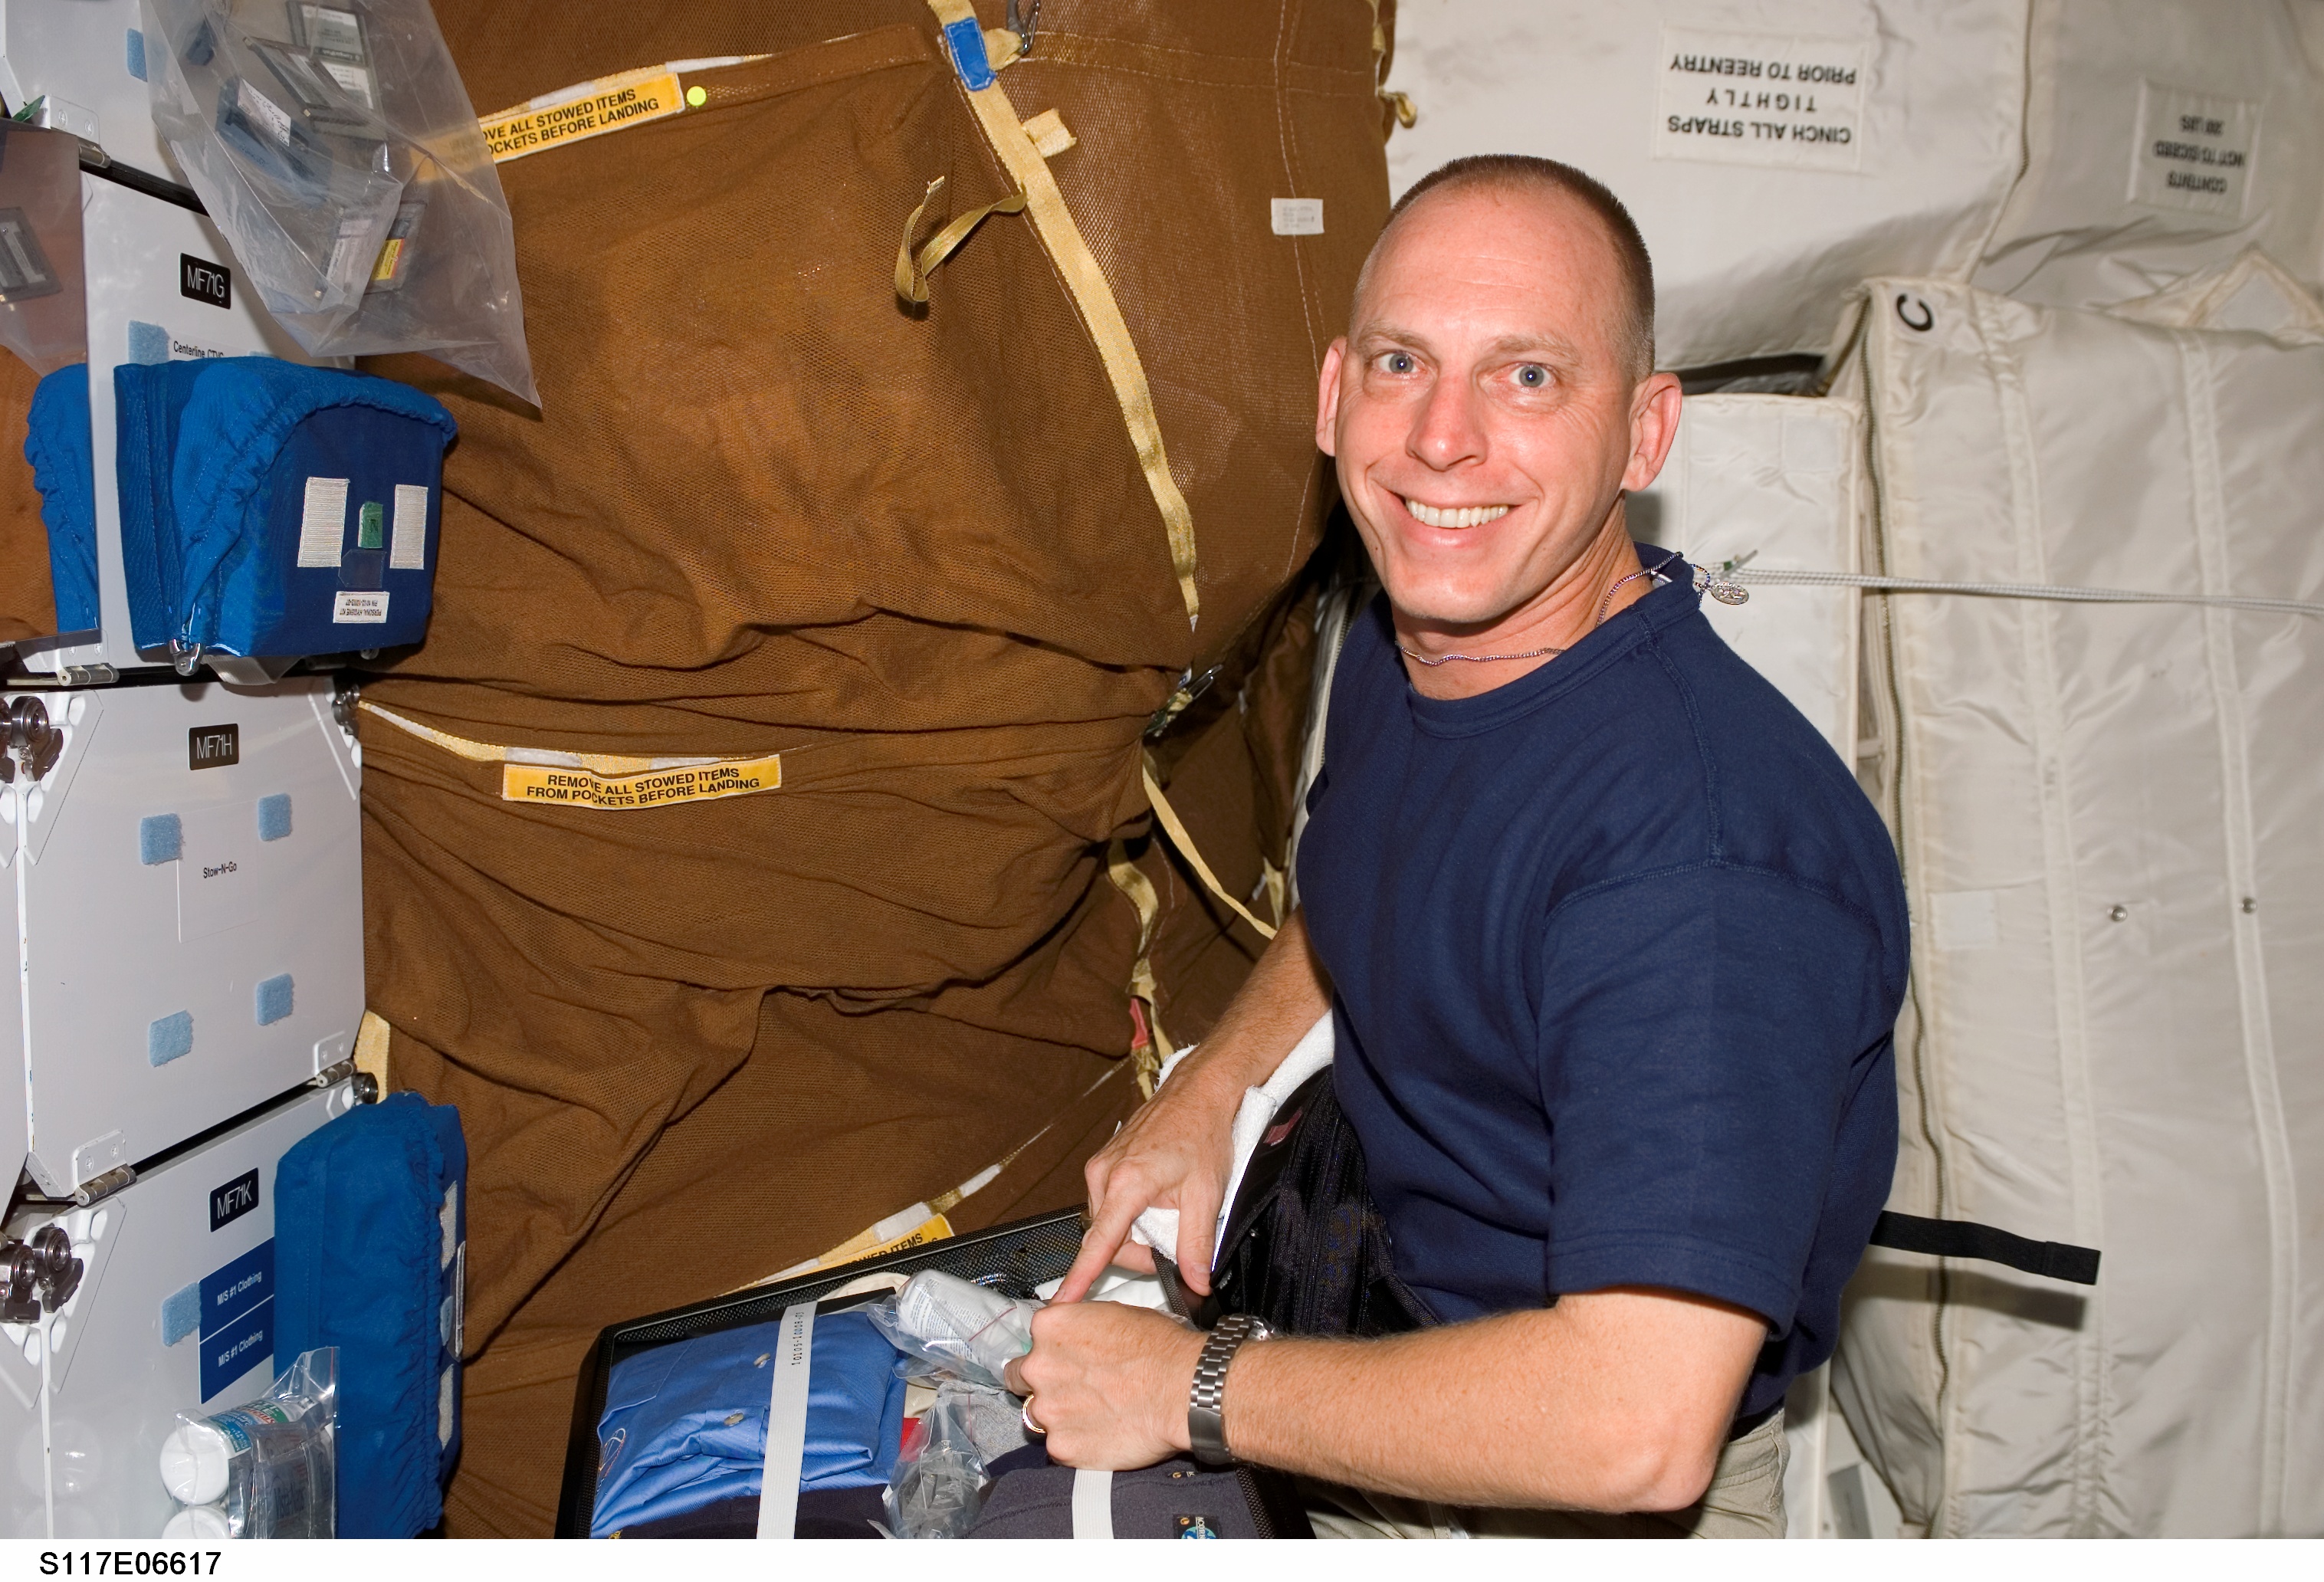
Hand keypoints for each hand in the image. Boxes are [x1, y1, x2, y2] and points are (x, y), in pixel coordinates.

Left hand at [1004, 1301, 1202, 1469]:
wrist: (1184, 1389)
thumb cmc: (1161, 1349)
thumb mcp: (1117, 1314)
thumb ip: (1082, 1326)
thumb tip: (1078, 1336)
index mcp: (1050, 1326)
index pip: (1032, 1339)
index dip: (1052, 1351)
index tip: (1066, 1359)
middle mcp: (1038, 1366)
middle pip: (1020, 1377)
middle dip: (1043, 1384)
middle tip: (1075, 1389)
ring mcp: (1047, 1410)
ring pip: (1038, 1415)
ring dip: (1059, 1416)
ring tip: (1095, 1415)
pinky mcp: (1061, 1447)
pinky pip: (1059, 1446)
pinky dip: (1076, 1443)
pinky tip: (1102, 1434)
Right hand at [1052, 1059, 1241, 1300]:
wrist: (1198, 1094)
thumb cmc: (1203, 1135)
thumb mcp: (1207, 1195)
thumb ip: (1197, 1245)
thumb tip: (1196, 1282)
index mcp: (1127, 1183)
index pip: (1100, 1243)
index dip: (1081, 1277)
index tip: (1063, 1303)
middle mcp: (1103, 1174)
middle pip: (1108, 1240)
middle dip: (1139, 1252)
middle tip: (1174, 1243)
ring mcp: (1099, 1167)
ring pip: (1109, 1224)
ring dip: (1135, 1232)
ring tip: (1168, 1212)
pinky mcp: (1103, 1163)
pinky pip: (1109, 1205)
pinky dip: (1130, 1214)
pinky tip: (1156, 1200)